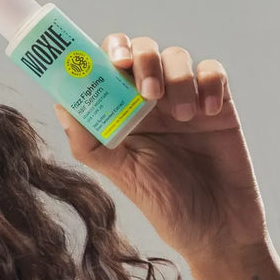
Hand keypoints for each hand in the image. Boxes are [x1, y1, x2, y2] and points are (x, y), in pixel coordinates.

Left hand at [52, 33, 268, 275]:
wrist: (216, 229)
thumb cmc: (165, 205)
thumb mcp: (122, 175)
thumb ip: (90, 142)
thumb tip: (61, 106)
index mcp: (122, 112)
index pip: (107, 66)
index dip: (103, 53)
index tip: (108, 62)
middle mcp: (150, 101)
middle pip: (141, 50)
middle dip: (141, 57)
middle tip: (145, 87)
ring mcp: (184, 99)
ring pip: (177, 56)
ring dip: (176, 76)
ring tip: (183, 116)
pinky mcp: (218, 104)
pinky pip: (213, 71)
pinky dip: (210, 82)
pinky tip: (209, 111)